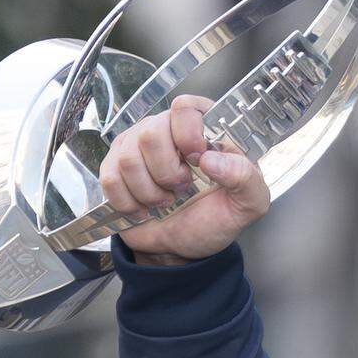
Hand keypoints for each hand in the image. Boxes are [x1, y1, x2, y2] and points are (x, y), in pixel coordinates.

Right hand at [99, 95, 270, 262]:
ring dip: (149, 193)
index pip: (185, 107)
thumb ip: (245, 177)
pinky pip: (110, 178)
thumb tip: (211, 160)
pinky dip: (128, 203)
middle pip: (151, 134)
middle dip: (167, 174)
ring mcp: (136, 145)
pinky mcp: (114, 167)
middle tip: (181, 189)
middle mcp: (166, 128)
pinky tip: (144, 208)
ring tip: (165, 201)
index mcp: (202, 127)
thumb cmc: (213, 220)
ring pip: (128, 159)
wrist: (182, 249)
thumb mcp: (247, 204)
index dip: (188, 136)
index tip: (199, 163)